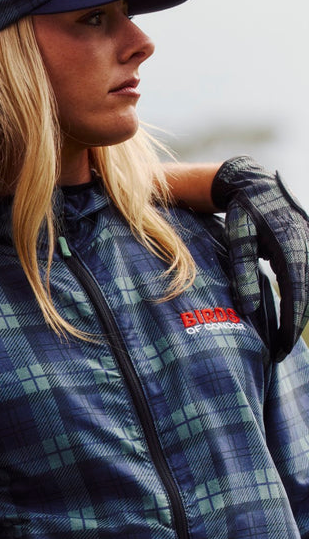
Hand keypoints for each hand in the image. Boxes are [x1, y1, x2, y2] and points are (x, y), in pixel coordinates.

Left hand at [212, 156, 308, 361]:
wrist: (255, 184)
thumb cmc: (242, 212)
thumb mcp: (237, 238)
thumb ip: (242, 272)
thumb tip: (248, 309)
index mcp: (292, 246)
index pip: (296, 293)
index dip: (291, 323)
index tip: (282, 347)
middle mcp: (308, 248)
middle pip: (307, 295)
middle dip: (295, 325)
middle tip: (281, 353)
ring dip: (299, 314)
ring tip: (283, 341)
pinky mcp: (308, 249)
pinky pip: (307, 280)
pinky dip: (301, 299)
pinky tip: (290, 317)